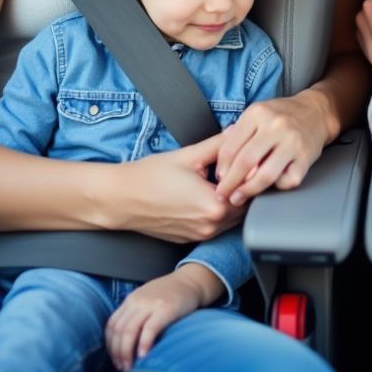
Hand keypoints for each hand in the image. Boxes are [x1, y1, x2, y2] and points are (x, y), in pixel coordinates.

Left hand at [105, 264, 222, 370]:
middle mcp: (138, 300)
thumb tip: (122, 343)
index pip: (111, 325)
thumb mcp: (146, 299)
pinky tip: (144, 355)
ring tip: (130, 366)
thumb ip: (135, 314)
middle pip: (118, 330)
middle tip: (122, 368)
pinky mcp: (166, 308)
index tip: (115, 360)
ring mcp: (151, 303)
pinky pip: (149, 328)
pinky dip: (144, 343)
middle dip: (117, 353)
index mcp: (131, 300)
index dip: (110, 346)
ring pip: (129, 330)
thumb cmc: (170, 295)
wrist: (191, 281)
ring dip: (126, 352)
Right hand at [111, 135, 242, 241]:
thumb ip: (218, 144)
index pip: (249, 191)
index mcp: (214, 206)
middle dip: (242, 189)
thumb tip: (237, 133)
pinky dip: (215, 212)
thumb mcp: (189, 155)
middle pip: (242, 207)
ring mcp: (199, 236)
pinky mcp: (188, 239)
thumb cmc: (150, 177)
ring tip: (221, 180)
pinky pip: (212, 226)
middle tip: (238, 168)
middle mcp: (210, 226)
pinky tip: (206, 194)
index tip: (250, 161)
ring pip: (229, 219)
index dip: (252, 175)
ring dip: (230, 202)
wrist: (120, 199)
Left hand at [214, 90, 331, 205]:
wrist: (316, 112)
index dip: (222, 167)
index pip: (231, 146)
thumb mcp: (256, 115)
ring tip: (238, 198)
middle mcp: (275, 126)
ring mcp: (292, 142)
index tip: (219, 179)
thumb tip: (222, 167)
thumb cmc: (280, 116)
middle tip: (222, 195)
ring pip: (265, 175)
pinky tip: (271, 185)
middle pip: (246, 161)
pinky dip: (277, 187)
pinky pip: (287, 180)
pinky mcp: (306, 157)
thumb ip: (238, 135)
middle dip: (230, 183)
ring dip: (248, 191)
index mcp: (258, 113)